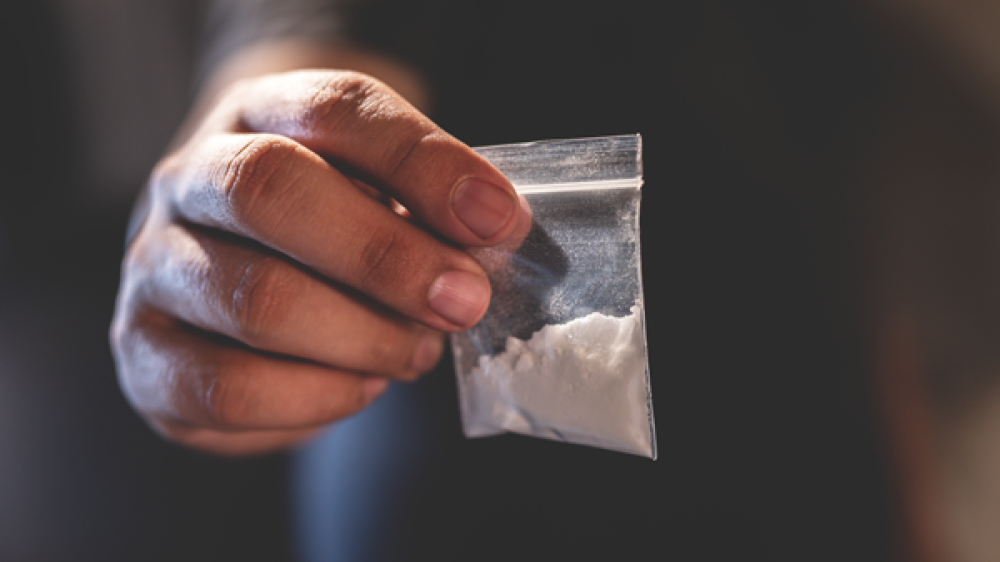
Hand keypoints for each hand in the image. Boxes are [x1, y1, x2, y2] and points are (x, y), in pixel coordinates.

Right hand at [110, 70, 524, 454]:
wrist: (237, 260)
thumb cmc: (328, 224)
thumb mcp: (378, 188)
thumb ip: (426, 202)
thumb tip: (490, 233)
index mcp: (257, 115)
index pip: (335, 110)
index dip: (422, 164)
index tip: (495, 219)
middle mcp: (188, 180)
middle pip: (270, 192)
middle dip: (386, 256)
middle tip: (461, 301)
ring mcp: (154, 268)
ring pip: (255, 300)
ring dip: (363, 338)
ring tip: (415, 351)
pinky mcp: (146, 356)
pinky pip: (230, 389)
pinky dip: (319, 397)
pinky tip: (360, 385)